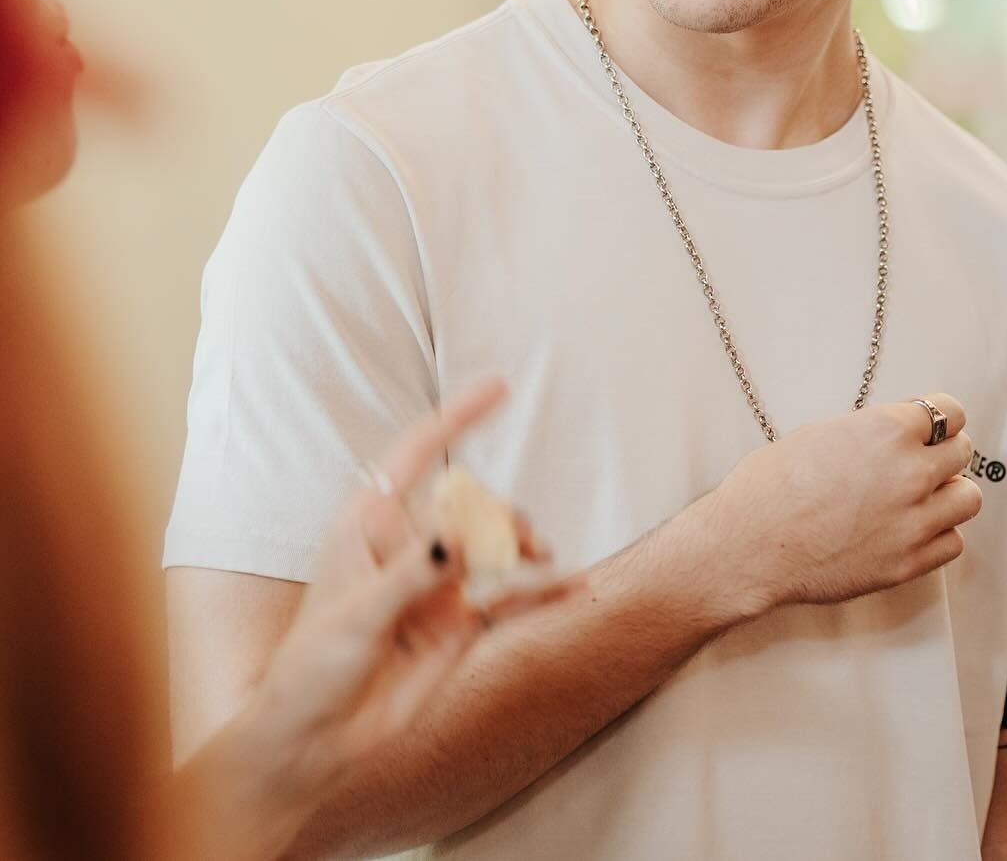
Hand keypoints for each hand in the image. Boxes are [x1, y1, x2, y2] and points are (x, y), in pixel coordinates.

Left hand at [236, 379, 577, 805]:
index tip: (499, 384)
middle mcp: (411, 543)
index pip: (419, 451)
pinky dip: (544, 591)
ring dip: (526, 550)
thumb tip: (461, 533)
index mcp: (372, 521)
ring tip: (541, 565)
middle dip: (501, 516)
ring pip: (498, 545)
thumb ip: (414, 572)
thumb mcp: (357, 614)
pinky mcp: (461, 621)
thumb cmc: (311, 668)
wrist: (315, 741)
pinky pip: (511, 595)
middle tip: (515, 547)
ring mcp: (440, 581)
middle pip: (474, 504)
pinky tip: (577, 587)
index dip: (459, 415)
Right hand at [709, 392, 980, 613]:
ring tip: (923, 497)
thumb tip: (897, 434)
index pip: (950, 410)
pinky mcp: (910, 562)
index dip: (937, 419)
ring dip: (949, 494)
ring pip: (968, 498)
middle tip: (922, 461)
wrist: (750, 545)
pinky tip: (912, 530)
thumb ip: (872, 433)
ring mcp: (914, 521)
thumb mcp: (823, 435)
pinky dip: (938, 535)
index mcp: (888, 430)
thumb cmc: (771, 487)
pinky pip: (953, 542)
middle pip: (963, 451)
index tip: (930, 428)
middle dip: (943, 453)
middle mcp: (910, 472)